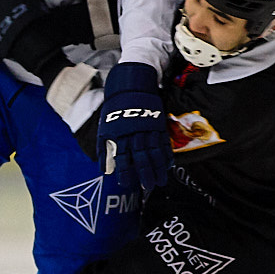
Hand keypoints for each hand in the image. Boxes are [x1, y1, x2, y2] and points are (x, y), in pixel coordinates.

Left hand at [95, 61, 170, 194]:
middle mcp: (134, 132)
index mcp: (119, 133)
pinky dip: (167, 154)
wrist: (131, 87)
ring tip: (161, 181)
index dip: (125, 171)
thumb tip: (104, 169)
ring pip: (154, 151)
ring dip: (158, 168)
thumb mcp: (105, 128)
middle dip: (145, 173)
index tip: (127, 183)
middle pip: (141, 156)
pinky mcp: (158, 124)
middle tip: (148, 186)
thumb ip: (105, 149)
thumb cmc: (116, 110)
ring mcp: (148, 128)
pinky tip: (169, 165)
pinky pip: (164, 141)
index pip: (122, 156)